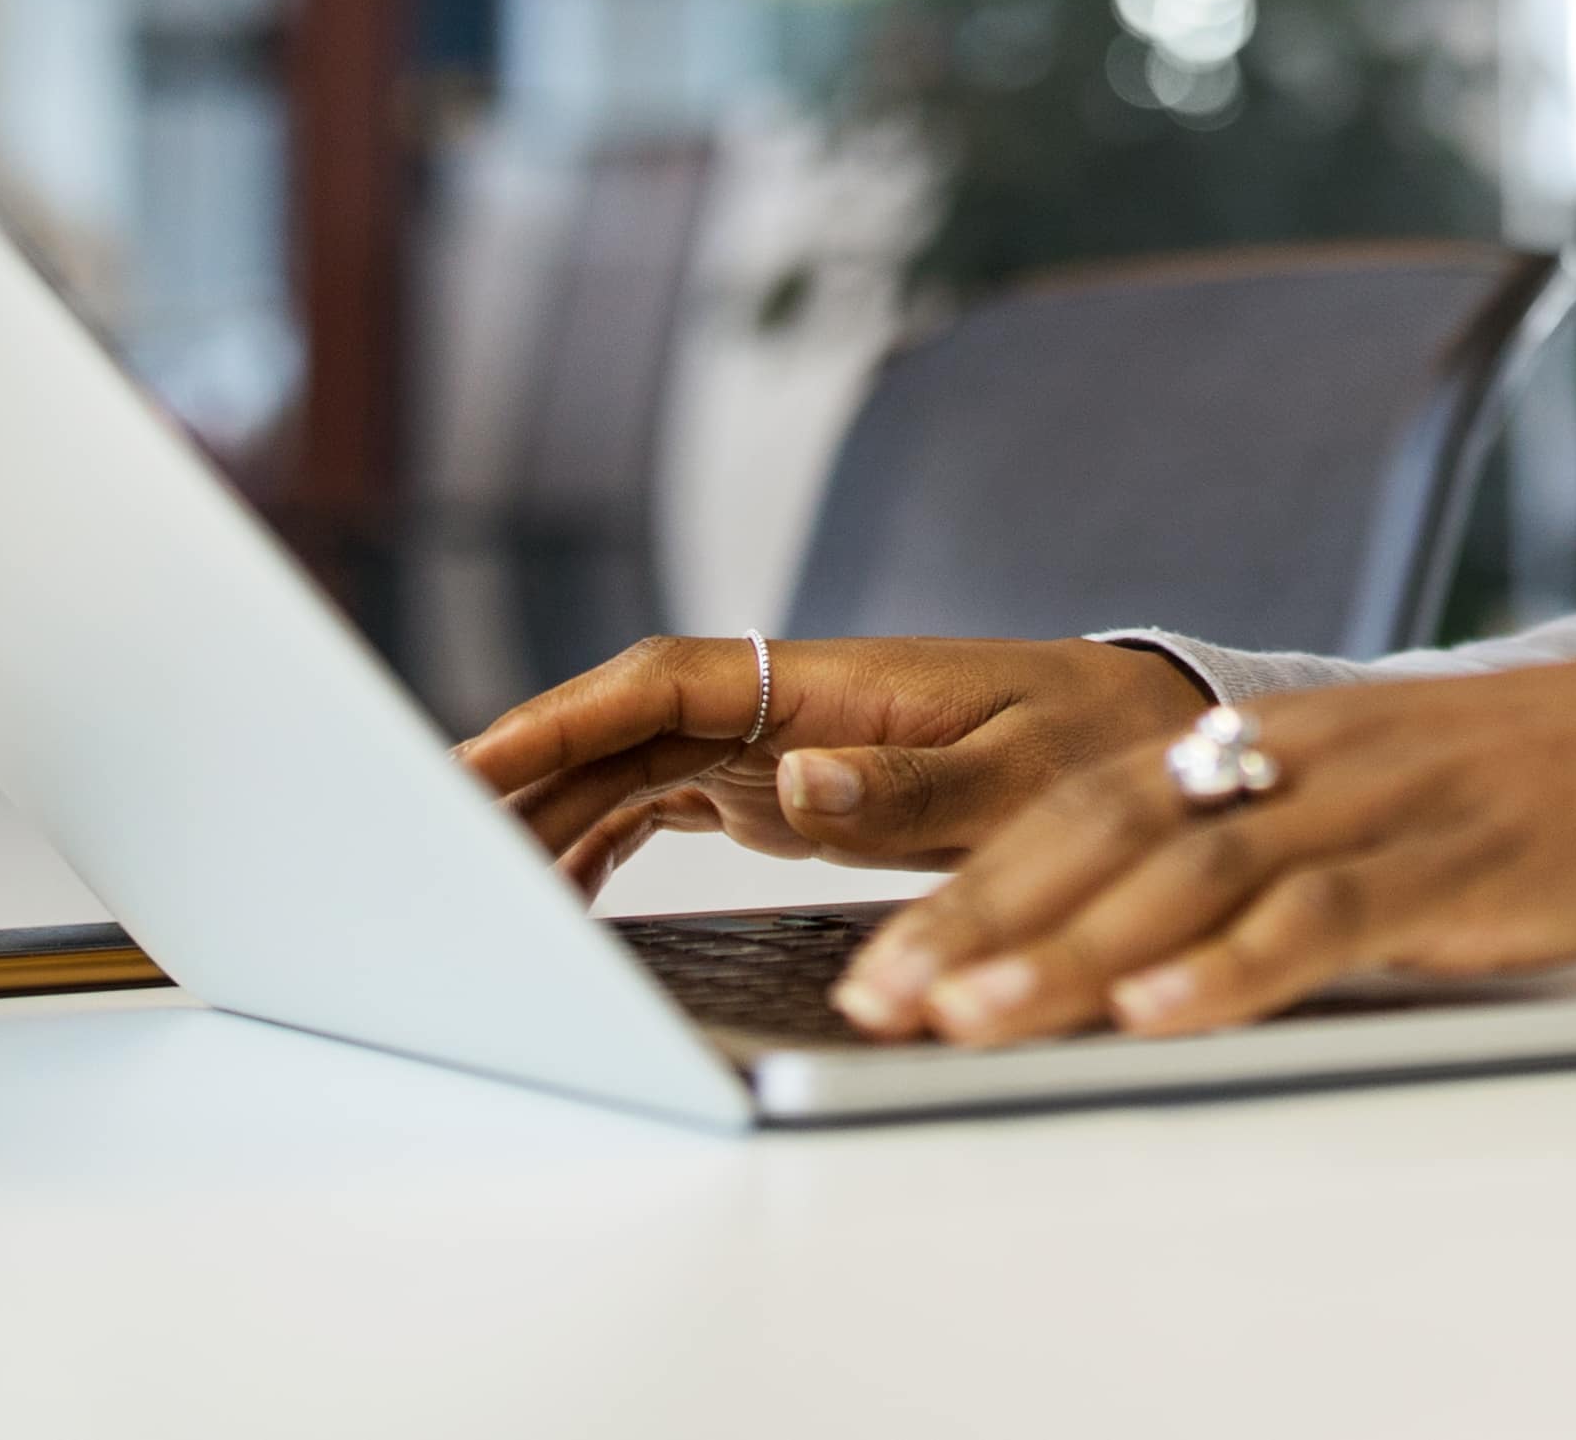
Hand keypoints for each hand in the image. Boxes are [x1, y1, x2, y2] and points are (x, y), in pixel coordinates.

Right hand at [456, 633, 1205, 893]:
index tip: (475, 762)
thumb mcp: (1024, 784)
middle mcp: (787, 702)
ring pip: (630, 767)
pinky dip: (602, 841)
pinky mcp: (782, 783)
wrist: (1147, 740)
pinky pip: (663, 802)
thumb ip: (910, 794)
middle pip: (623, 728)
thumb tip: (790, 782)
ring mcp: (778, 741)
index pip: (667, 680)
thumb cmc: (1095, 753)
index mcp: (834, 682)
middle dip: (526, 777)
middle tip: (429, 849)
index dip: (563, 717)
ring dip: (553, 819)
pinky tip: (557, 894)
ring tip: (476, 893)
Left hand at [833, 654, 1575, 1047]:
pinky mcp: (1445, 861)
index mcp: (1261, 738)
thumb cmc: (1505, 794)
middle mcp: (1294, 757)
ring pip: (1191, 872)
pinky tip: (1162, 1010)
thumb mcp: (1354, 803)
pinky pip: (1321, 913)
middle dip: (984, 920)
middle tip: (885, 998)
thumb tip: (1111, 948)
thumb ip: (1245, 852)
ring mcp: (1369, 805)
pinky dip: (1234, 965)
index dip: (977, 882)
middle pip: (1107, 833)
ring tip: (977, 1018)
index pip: (1084, 806)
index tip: (884, 961)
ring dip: (1071, 950)